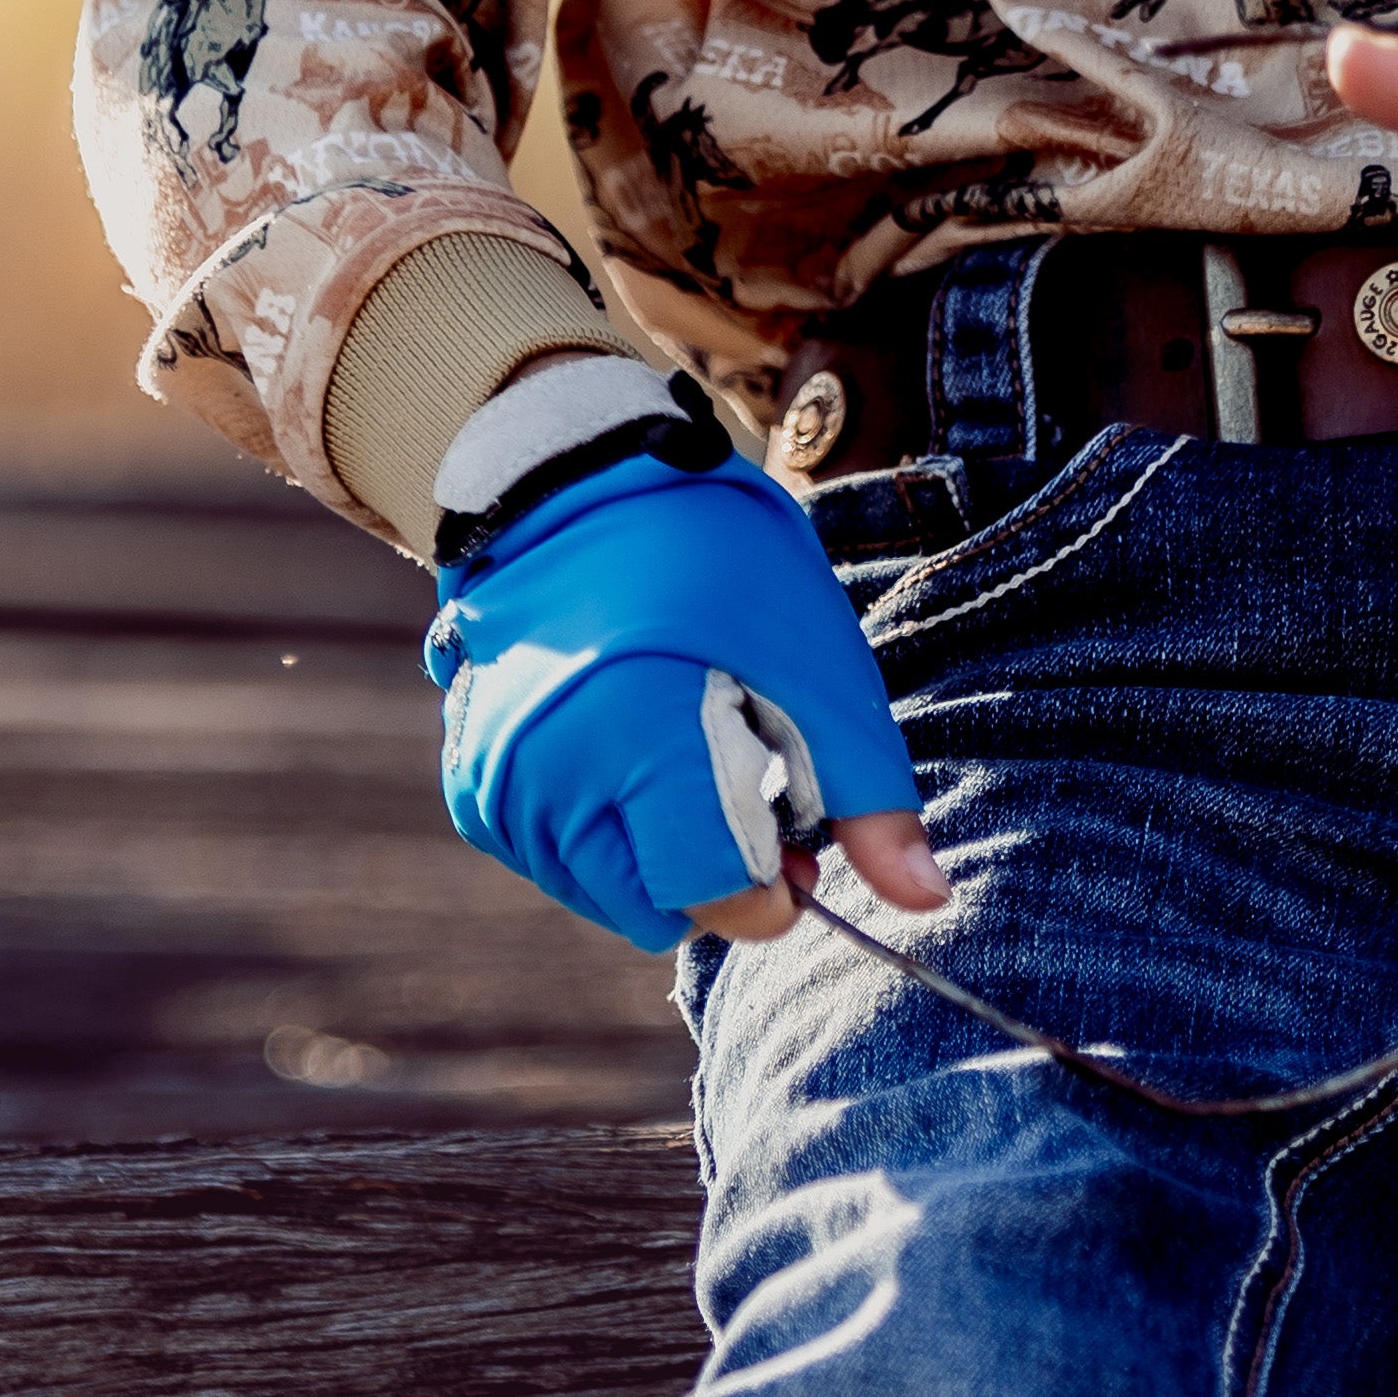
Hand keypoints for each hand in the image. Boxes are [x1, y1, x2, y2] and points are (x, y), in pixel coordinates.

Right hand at [424, 386, 939, 951]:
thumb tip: (926, 901)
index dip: (773, 892)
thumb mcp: (819, 671)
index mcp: (639, 741)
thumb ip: (868, 796)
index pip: (709, 896)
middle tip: (758, 810)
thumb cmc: (723, 569)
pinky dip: (604, 843)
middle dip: (718, 886)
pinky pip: (551, 862)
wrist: (590, 484)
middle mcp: (548, 775)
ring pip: (600, 896)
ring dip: (658, 868)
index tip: (804, 850)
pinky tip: (636, 773)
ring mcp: (498, 781)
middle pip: (652, 912)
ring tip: (695, 780)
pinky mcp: (471, 782)